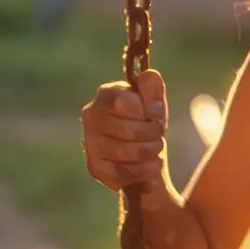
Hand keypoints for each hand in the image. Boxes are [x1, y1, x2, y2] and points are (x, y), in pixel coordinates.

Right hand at [81, 70, 167, 193]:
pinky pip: (121, 172)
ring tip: (155, 148)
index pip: (119, 100)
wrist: (145, 154)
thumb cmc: (148, 120)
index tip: (158, 115)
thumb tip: (149, 76)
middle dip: (151, 133)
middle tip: (159, 134)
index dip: (143, 109)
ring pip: (124, 151)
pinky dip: (142, 170)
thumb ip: (153, 87)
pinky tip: (149, 165)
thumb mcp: (155, 102)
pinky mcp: (95, 167)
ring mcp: (90, 143)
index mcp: (106, 94)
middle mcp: (91, 117)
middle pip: (125, 128)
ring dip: (149, 151)